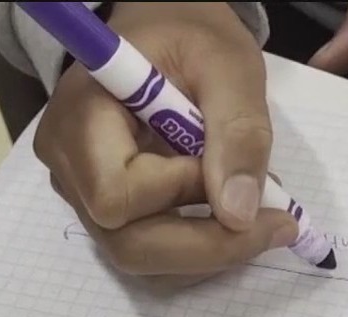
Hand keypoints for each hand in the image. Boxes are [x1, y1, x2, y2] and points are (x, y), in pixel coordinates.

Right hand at [35, 1, 297, 285]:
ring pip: (142, 258)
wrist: (163, 28)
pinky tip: (231, 211)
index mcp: (81, 118)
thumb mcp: (229, 66)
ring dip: (211, 249)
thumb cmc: (190, 34)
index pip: (117, 196)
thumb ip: (238, 134)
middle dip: (209, 246)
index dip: (180, 194)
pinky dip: (201, 246)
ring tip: (256, 205)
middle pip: (128, 245)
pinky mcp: (108, 210)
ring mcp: (83, 193)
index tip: (226, 164)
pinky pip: (151, 250)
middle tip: (278, 223)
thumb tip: (239, 215)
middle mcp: (68, 166)